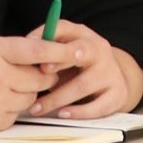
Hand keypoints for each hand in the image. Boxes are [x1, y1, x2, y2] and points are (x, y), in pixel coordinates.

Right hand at [0, 35, 73, 139]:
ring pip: (30, 98)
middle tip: (13, 75)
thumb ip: (13, 50)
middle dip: (35, 77)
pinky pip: (17, 115)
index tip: (82, 51)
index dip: (61, 51)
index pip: (37, 49)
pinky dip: (8, 110)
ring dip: (21, 95)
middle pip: (39, 78)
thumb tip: (49, 56)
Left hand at [28, 20, 142, 119]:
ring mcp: (111, 72)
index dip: (48, 38)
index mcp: (83, 36)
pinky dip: (79, 112)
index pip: (65, 29)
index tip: (30, 49)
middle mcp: (100, 50)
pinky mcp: (118, 94)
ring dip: (57, 97)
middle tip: (41, 72)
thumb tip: (24, 46)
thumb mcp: (63, 52)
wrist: (110, 79)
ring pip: (83, 84)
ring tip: (37, 108)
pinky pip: (98, 106)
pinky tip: (62, 114)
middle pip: (82, 51)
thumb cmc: (77, 65)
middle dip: (60, 60)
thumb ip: (46, 49)